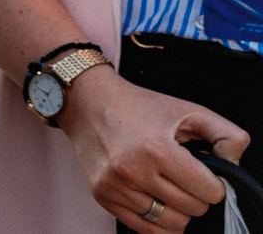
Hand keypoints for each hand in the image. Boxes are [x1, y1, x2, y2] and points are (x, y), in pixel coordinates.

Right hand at [63, 64, 242, 231]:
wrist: (87, 101)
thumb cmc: (140, 106)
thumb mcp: (190, 110)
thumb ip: (227, 136)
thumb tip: (235, 167)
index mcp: (157, 149)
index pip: (210, 193)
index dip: (213, 182)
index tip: (201, 168)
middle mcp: (132, 170)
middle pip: (193, 210)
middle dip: (196, 194)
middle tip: (182, 174)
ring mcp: (115, 186)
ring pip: (172, 224)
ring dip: (179, 209)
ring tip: (168, 186)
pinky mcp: (103, 197)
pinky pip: (146, 230)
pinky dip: (161, 222)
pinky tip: (158, 200)